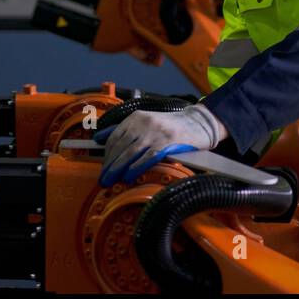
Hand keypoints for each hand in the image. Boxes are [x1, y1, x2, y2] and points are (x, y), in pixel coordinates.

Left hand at [92, 104, 227, 186]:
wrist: (199, 123)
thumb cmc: (171, 126)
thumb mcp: (146, 122)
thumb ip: (124, 129)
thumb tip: (99, 137)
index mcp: (136, 117)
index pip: (115, 137)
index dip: (107, 154)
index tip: (103, 167)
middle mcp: (143, 123)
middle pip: (120, 146)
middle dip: (109, 164)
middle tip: (104, 179)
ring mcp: (155, 132)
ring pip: (130, 152)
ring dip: (118, 168)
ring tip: (112, 180)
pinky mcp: (167, 142)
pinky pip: (147, 156)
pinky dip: (135, 167)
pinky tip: (128, 176)